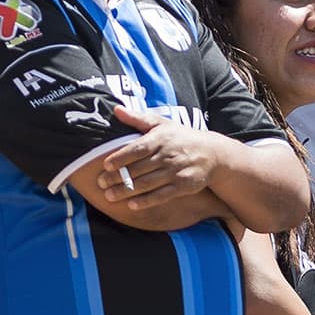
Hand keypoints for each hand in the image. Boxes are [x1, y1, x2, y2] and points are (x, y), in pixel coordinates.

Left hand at [97, 104, 218, 209]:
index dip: (120, 158)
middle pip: (138, 168)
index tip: (105, 166)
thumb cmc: (182, 138)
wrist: (214, 154)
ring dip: (126, 191)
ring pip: (147, 183)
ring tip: (109, 196)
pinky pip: (162, 195)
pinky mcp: (184, 186)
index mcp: (161, 139)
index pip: (137, 149)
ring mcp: (176, 171)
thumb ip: (138, 119)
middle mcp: (168, 155)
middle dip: (117, 177)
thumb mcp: (163, 124)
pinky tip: (132, 205)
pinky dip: (146, 201)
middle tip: (100, 183)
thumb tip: (116, 109)